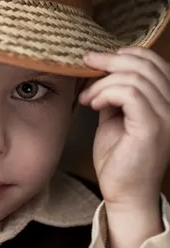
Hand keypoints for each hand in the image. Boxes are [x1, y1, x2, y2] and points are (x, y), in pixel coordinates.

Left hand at [79, 47, 169, 211]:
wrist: (123, 194)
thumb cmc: (119, 159)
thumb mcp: (116, 118)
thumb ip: (116, 95)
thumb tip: (101, 72)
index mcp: (168, 101)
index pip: (154, 62)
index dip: (125, 53)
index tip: (96, 59)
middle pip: (146, 64)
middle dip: (110, 60)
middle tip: (86, 64)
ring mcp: (167, 117)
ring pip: (135, 77)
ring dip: (102, 83)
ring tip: (87, 98)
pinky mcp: (153, 127)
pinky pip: (130, 93)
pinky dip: (106, 93)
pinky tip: (93, 104)